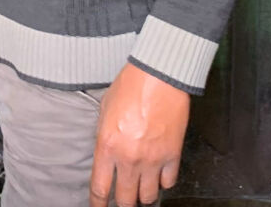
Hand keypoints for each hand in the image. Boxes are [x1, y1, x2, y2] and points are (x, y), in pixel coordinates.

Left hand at [89, 64, 189, 206]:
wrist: (158, 76)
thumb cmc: (130, 86)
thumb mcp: (104, 110)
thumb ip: (104, 136)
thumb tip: (107, 153)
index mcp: (107, 146)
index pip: (100, 188)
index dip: (98, 203)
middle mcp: (129, 158)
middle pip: (126, 199)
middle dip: (123, 204)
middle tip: (122, 201)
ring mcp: (153, 159)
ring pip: (149, 196)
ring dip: (143, 196)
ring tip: (141, 191)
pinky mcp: (172, 155)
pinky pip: (169, 182)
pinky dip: (163, 182)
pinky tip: (159, 176)